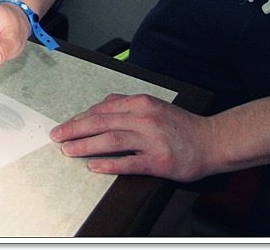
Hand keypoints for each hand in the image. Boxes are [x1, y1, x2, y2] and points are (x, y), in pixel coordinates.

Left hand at [49, 93, 217, 181]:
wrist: (212, 141)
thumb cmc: (180, 125)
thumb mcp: (152, 105)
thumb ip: (126, 104)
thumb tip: (99, 107)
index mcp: (140, 103)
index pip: (101, 109)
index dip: (79, 118)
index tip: (64, 126)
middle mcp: (144, 118)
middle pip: (101, 122)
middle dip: (74, 129)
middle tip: (57, 137)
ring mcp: (152, 139)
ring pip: (111, 140)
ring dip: (86, 145)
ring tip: (69, 150)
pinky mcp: (159, 161)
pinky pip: (129, 162)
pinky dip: (109, 164)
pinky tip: (93, 166)